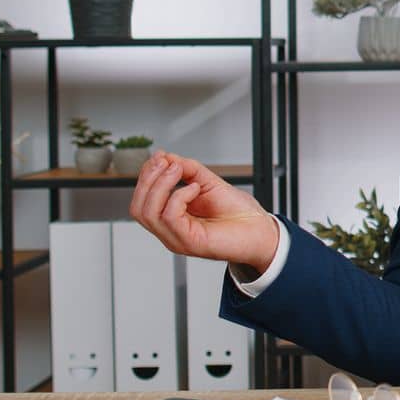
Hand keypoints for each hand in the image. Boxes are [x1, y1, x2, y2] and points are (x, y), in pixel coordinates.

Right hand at [128, 152, 278, 273]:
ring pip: (147, 213)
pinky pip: (170, 217)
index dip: (146, 175)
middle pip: (138, 207)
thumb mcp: (209, 182)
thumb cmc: (240, 213)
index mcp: (172, 217)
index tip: (160, 156)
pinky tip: (195, 188)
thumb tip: (165, 157)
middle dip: (148, 179)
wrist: (261, 230)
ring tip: (179, 171)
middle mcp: (170, 230)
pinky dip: (179, 196)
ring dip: (161, 185)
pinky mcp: (190, 242)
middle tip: (165, 162)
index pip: (141, 199)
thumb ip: (187, 170)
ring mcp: (178, 238)